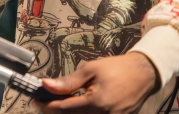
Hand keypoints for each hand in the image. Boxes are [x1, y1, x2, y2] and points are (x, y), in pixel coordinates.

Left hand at [33, 52, 158, 113]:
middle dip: (54, 113)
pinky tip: (74, 109)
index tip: (36, 101)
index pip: (63, 110)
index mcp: (96, 103)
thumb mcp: (90, 70)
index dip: (46, 107)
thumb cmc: (116, 69)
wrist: (143, 74)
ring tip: (59, 106)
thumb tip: (46, 85)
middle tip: (44, 104)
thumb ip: (68, 81)